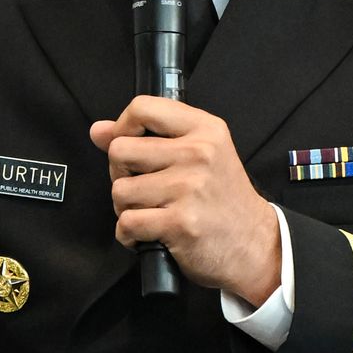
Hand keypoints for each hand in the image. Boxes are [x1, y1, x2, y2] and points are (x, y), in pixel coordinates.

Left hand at [91, 96, 280, 303]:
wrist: (254, 245)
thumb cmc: (222, 199)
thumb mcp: (200, 154)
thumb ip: (149, 137)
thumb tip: (98, 131)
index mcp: (204, 129)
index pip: (143, 108)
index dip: (122, 127)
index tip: (128, 145)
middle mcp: (198, 153)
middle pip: (120, 150)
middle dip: (121, 174)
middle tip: (142, 187)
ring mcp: (189, 188)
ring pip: (120, 190)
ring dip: (126, 208)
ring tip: (150, 212)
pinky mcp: (180, 222)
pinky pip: (127, 223)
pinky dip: (129, 234)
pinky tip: (147, 234)